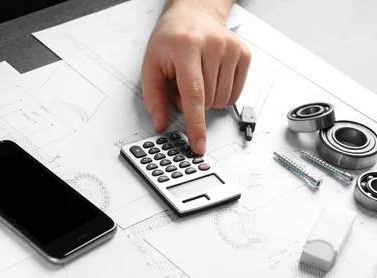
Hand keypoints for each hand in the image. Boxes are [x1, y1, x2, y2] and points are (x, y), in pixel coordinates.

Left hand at [141, 3, 250, 153]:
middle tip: (181, 85)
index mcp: (186, 47)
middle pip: (208, 101)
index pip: (194, 94)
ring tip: (196, 78)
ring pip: (222, 100)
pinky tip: (211, 78)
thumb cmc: (171, 40)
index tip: (198, 144)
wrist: (193, 15)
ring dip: (207, 100)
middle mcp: (213, 46)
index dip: (195, 124)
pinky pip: (235, 94)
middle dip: (192, 104)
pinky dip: (221, 94)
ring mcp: (232, 49)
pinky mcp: (244, 54)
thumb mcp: (151, 66)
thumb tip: (161, 124)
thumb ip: (153, 98)